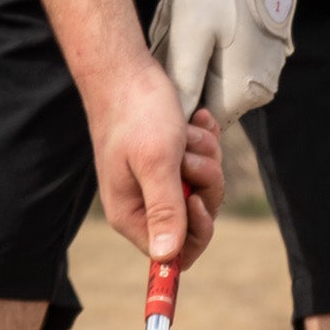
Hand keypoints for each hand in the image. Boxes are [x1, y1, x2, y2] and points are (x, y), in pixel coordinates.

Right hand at [84, 54, 223, 266]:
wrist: (126, 68)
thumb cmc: (137, 111)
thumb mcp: (157, 160)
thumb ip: (165, 209)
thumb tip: (168, 261)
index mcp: (131, 213)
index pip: (174, 253)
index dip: (196, 229)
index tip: (198, 198)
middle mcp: (144, 201)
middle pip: (196, 216)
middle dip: (203, 182)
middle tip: (190, 154)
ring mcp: (157, 177)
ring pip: (203, 185)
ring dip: (204, 156)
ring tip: (187, 131)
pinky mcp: (170, 156)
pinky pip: (203, 161)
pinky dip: (204, 140)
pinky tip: (195, 121)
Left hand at [150, 0, 320, 127]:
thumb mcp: (191, 33)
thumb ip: (184, 82)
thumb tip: (176, 120)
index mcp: (241, 91)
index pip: (202, 122)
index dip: (179, 110)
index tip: (164, 80)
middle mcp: (260, 90)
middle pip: (212, 105)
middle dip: (190, 86)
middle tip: (174, 50)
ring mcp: (267, 71)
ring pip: (223, 86)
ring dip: (203, 70)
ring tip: (191, 35)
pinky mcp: (268, 54)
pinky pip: (235, 69)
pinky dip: (219, 57)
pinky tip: (209, 27)